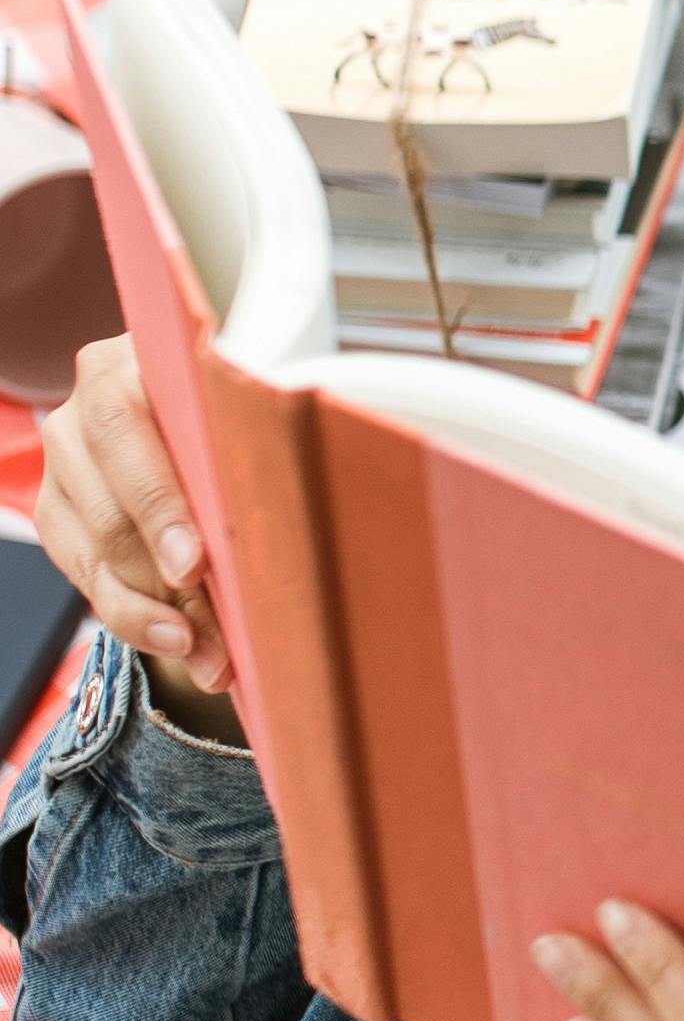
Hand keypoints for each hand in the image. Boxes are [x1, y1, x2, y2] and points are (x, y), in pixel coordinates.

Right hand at [34, 332, 237, 728]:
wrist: (206, 409)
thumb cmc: (246, 408)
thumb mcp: (255, 408)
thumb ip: (260, 440)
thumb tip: (288, 516)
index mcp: (132, 362)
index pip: (126, 431)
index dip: (160, 504)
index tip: (194, 564)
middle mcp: (84, 407)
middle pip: (111, 508)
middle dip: (164, 581)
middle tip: (214, 634)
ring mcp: (64, 461)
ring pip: (96, 552)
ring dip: (155, 615)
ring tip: (211, 658)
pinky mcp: (58, 510)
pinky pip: (86, 575)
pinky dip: (135, 617)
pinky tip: (179, 643)